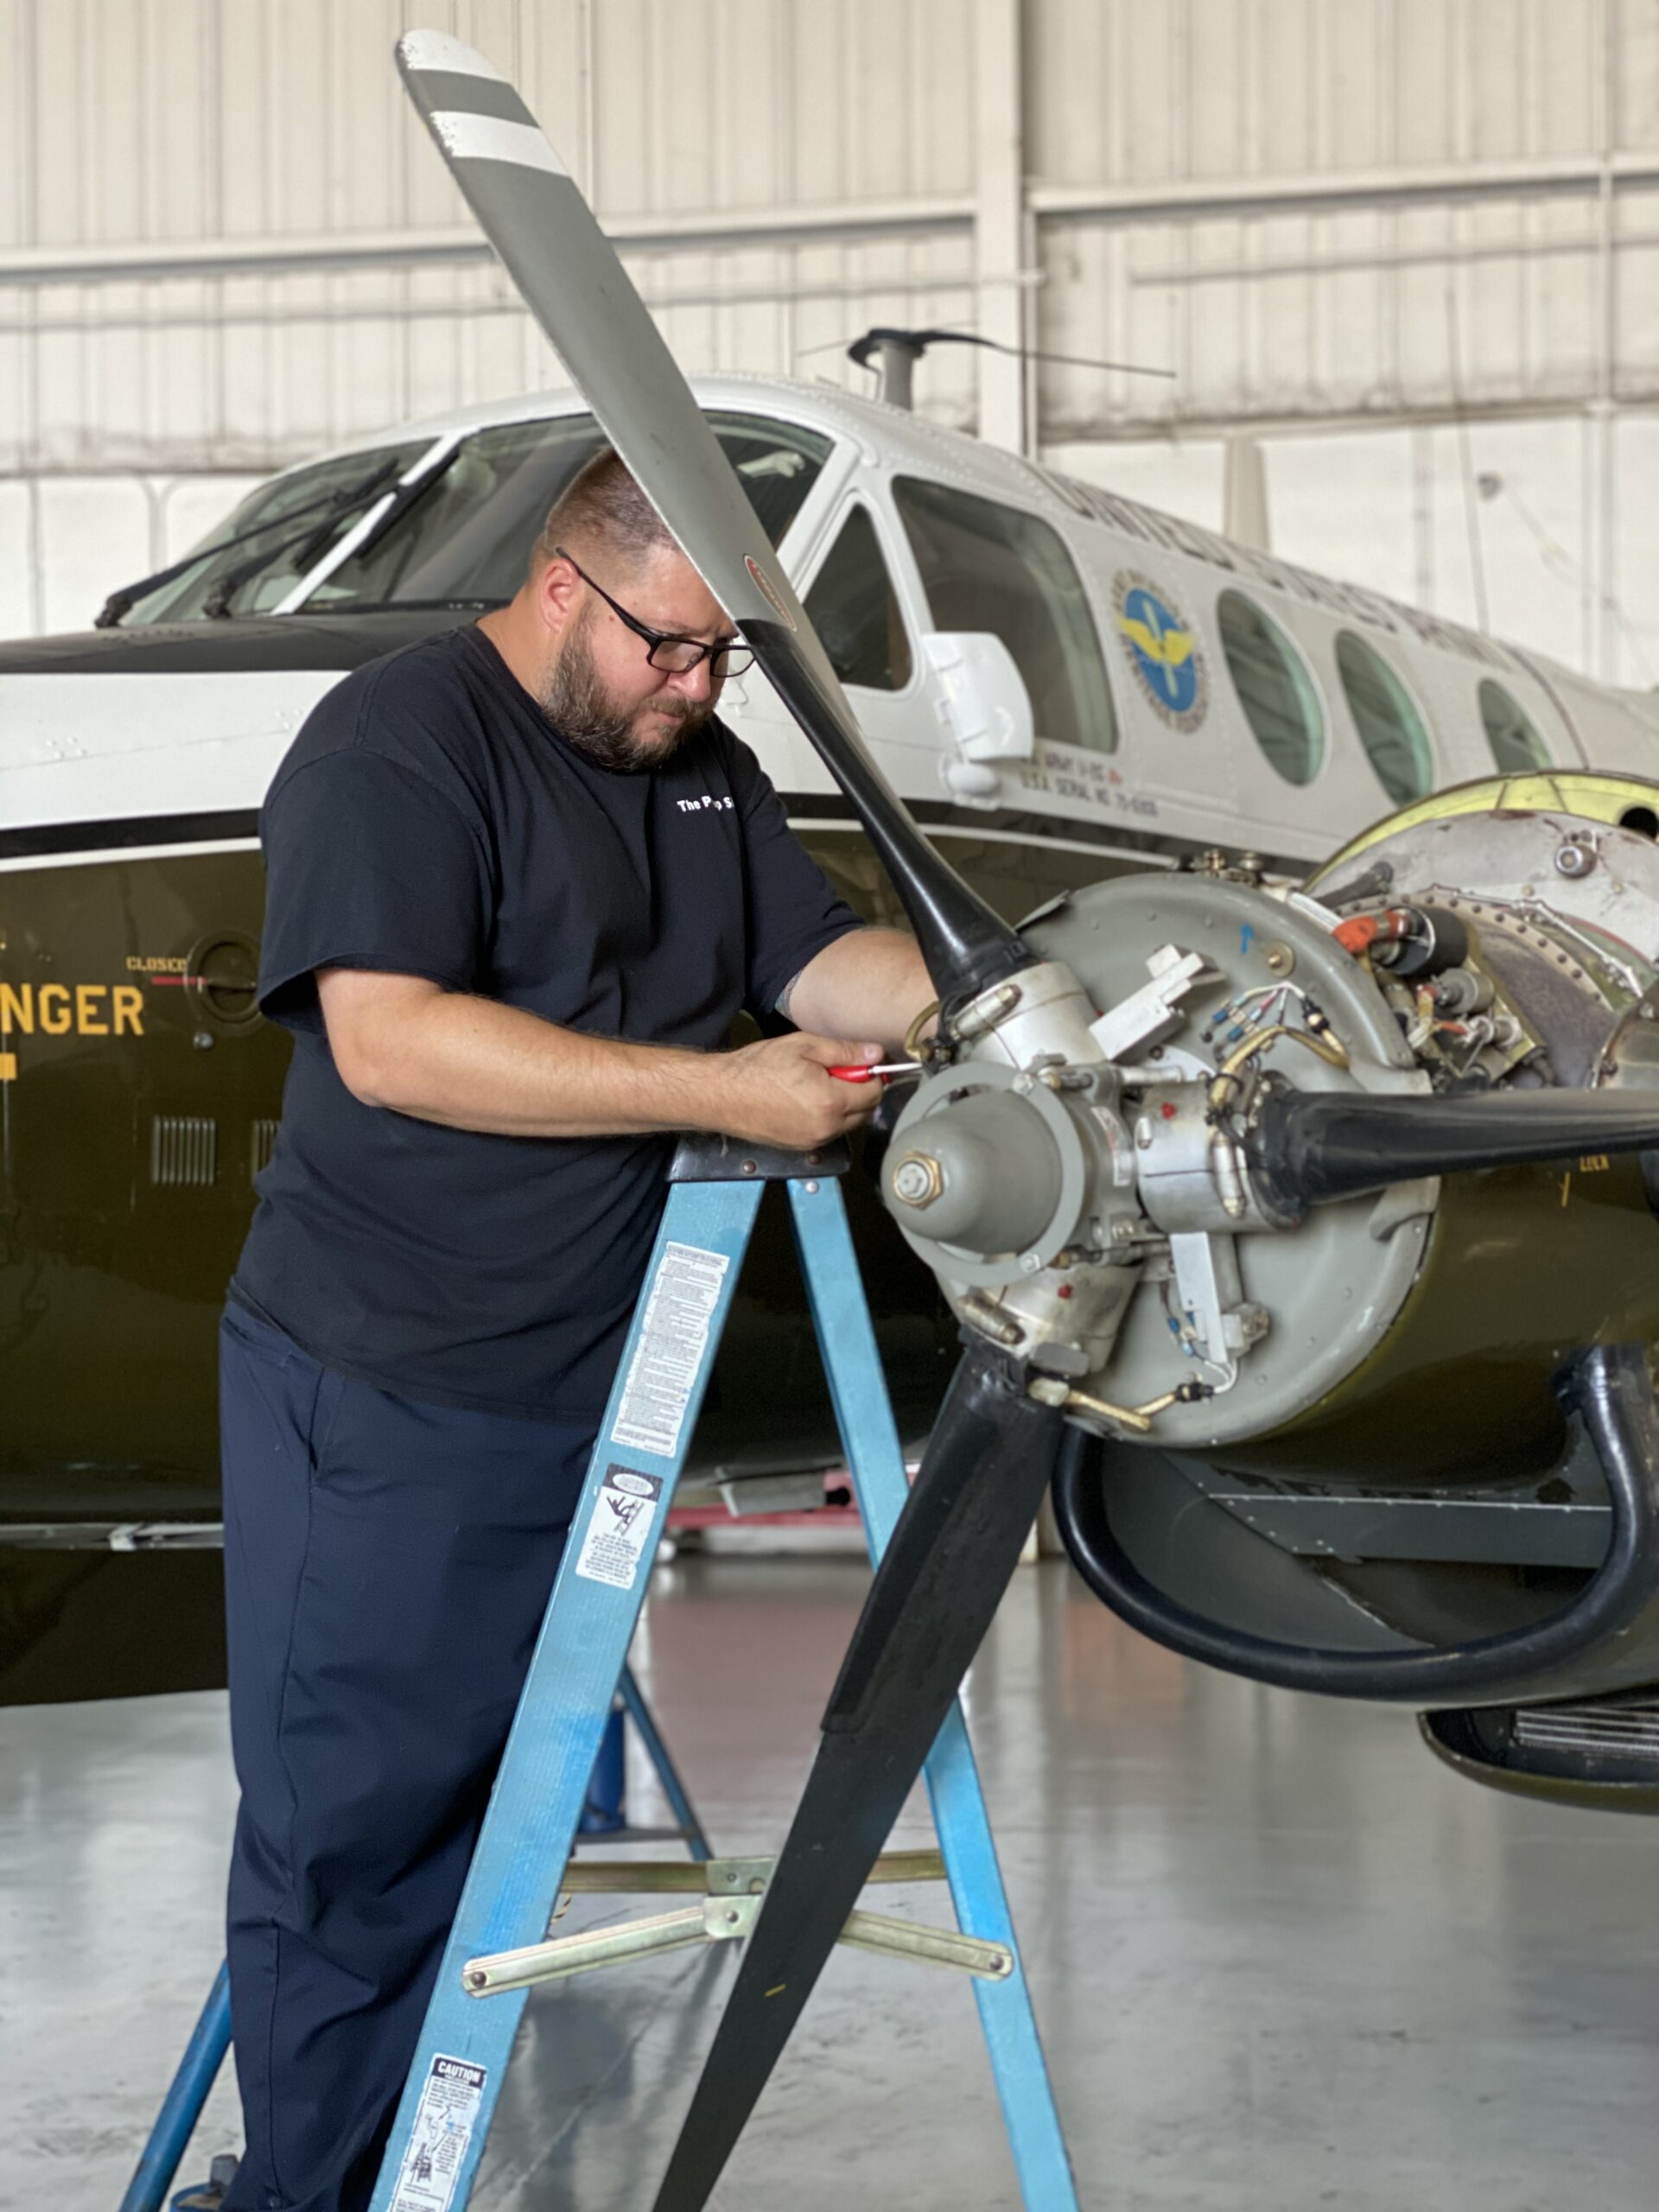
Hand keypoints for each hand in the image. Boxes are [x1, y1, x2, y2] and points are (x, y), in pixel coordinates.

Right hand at [708, 1033, 885, 1148]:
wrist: (722, 1094)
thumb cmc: (758, 1067)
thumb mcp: (804, 1046)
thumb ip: (845, 1051)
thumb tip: (876, 1053)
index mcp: (831, 1102)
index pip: (874, 1092)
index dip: (870, 1075)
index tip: (856, 1063)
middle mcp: (827, 1128)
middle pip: (864, 1111)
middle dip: (857, 1091)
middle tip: (832, 1072)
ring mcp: (813, 1142)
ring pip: (847, 1124)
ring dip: (843, 1106)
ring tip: (814, 1085)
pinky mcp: (800, 1148)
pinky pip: (827, 1132)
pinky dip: (826, 1118)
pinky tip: (803, 1101)